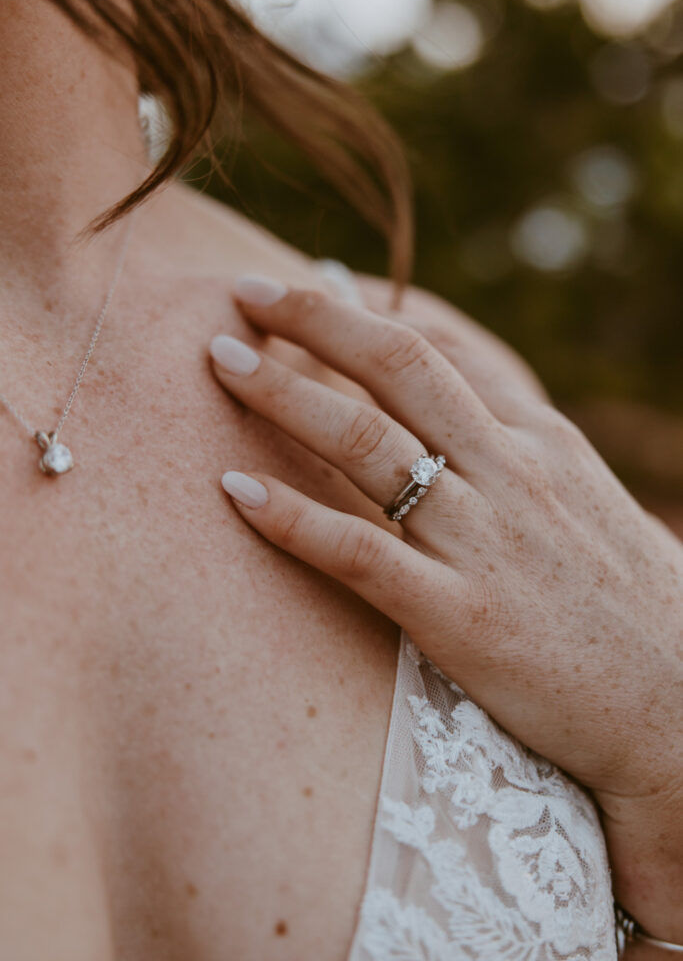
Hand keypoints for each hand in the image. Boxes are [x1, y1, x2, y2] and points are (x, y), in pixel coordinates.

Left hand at [209, 274, 682, 940]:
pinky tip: (234, 492)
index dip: (369, 311)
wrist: (680, 702)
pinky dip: (293, 519)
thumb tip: (468, 406)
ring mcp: (483, 540)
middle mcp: (509, 470)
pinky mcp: (461, 617)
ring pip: (368, 441)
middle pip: (399, 365)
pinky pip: (361, 554)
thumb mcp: (585, 497)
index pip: (445, 347)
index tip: (311, 285)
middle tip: (245, 291)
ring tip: (220, 357)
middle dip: (316, 319)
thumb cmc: (630, 603)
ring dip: (284, 392)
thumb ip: (523, 445)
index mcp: (540, 439)